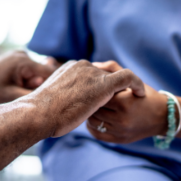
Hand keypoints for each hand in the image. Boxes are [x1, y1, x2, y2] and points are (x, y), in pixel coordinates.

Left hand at [0, 51, 54, 107]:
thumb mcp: (13, 97)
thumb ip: (34, 93)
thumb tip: (53, 93)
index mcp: (23, 62)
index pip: (50, 72)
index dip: (56, 84)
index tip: (61, 96)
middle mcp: (23, 54)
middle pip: (44, 72)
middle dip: (40, 84)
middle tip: (28, 93)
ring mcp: (20, 54)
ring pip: (38, 71)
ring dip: (34, 82)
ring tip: (19, 88)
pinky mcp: (17, 57)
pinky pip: (30, 69)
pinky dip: (28, 78)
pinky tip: (17, 84)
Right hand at [24, 60, 145, 137]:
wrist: (39, 114)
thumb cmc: (41, 113)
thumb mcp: (51, 100)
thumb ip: (62, 97)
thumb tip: (62, 107)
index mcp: (71, 68)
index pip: (91, 73)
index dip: (99, 84)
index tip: (105, 97)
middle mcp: (82, 66)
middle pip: (104, 73)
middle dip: (113, 85)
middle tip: (124, 98)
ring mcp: (92, 74)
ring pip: (116, 76)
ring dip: (125, 87)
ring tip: (133, 97)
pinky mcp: (103, 84)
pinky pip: (128, 78)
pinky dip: (136, 84)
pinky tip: (141, 94)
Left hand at [86, 61, 168, 143]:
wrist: (163, 117)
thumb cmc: (146, 95)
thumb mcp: (133, 80)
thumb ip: (113, 69)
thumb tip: (94, 65)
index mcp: (125, 102)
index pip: (98, 94)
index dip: (94, 90)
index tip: (93, 86)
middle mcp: (122, 119)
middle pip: (94, 109)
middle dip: (90, 102)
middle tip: (89, 97)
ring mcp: (120, 131)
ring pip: (93, 122)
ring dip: (90, 114)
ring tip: (92, 107)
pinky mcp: (119, 140)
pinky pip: (97, 134)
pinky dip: (92, 127)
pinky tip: (96, 119)